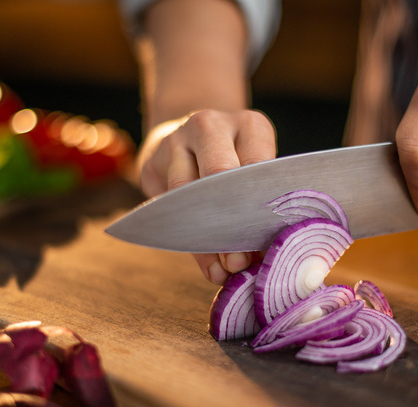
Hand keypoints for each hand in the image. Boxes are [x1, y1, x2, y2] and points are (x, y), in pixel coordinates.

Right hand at [138, 109, 276, 283]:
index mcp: (249, 125)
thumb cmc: (235, 163)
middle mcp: (211, 125)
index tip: (266, 244)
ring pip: (188, 192)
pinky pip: (168, 206)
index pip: (258, 165)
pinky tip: (208, 265)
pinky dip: (189, 242)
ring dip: (207, 239)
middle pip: (220, 172)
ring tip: (223, 270)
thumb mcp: (256, 172)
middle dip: (231, 222)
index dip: (262, 207)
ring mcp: (176, 140)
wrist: (187, 137)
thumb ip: (260, 207)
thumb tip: (264, 259)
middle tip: (240, 261)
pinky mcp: (151, 162)